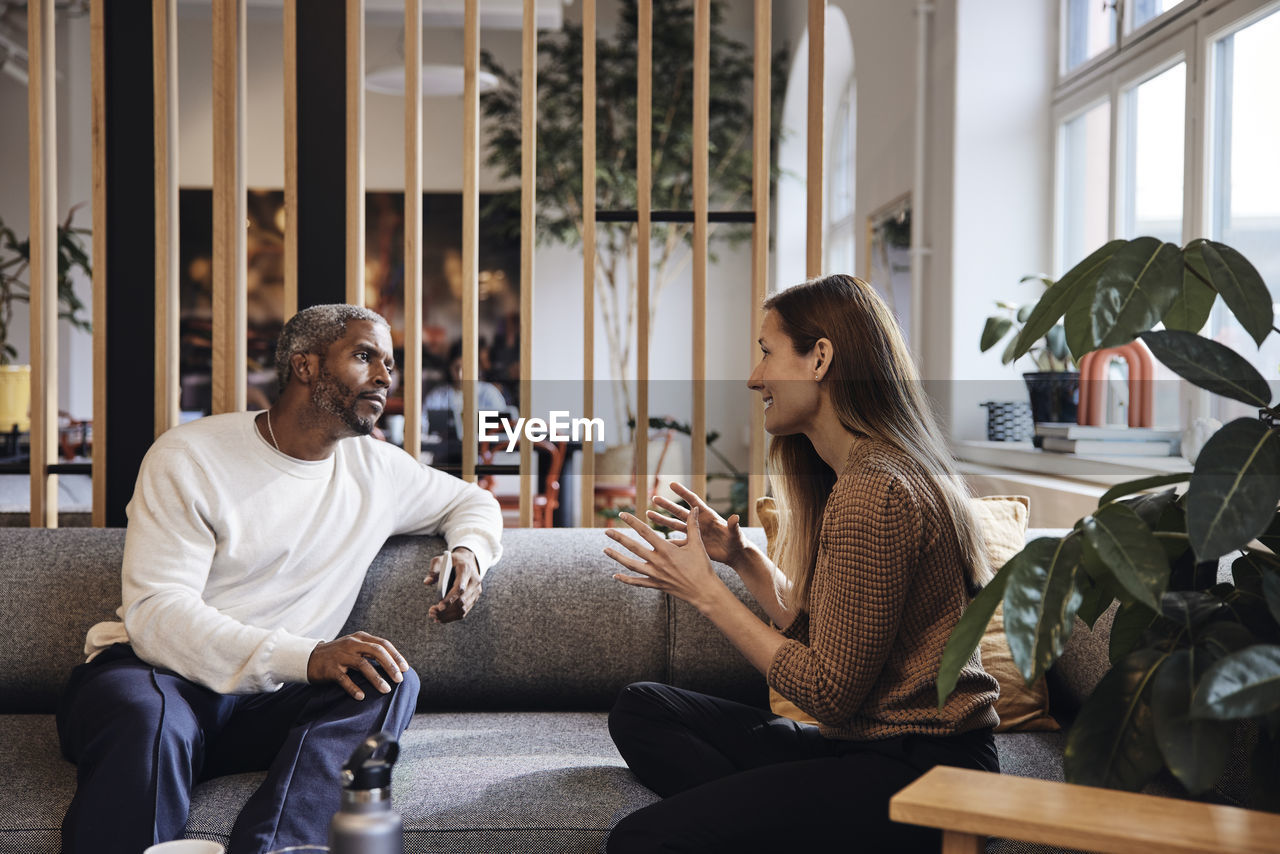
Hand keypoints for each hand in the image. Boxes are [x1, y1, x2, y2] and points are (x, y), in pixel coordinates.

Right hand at [307, 631, 408, 700]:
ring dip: (376, 678)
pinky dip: (353, 688)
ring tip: (386, 690)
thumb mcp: (355, 647)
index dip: (395, 656)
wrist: (309, 658)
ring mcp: (341, 656)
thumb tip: (394, 665)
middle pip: (376, 651)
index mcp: (360, 638)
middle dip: (390, 665)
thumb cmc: (338, 655)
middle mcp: (352, 644)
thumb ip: (371, 651)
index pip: (383, 644)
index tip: (405, 668)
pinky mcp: (330, 669)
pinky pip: (344, 679)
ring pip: (362, 665)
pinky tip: (361, 697)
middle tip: (399, 679)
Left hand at [425, 547, 481, 622]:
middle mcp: (474, 581)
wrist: (467, 561)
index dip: (450, 599)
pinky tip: (441, 618)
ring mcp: (476, 591)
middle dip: (446, 610)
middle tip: (431, 612)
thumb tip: (427, 582)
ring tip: (434, 617)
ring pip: (463, 609)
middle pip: (461, 601)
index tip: (439, 606)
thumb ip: (434, 570)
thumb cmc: (452, 561)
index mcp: (466, 570)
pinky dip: (452, 617)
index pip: (460, 588)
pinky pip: (464, 611)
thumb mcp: (441, 560)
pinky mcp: (474, 598)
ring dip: (448, 616)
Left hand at [605, 507, 723, 610]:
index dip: (632, 522)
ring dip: (617, 557)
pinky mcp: (656, 585)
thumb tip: (694, 509)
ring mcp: (655, 575)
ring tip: (605, 550)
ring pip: (631, 565)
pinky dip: (626, 579)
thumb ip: (693, 526)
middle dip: (619, 538)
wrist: (704, 591)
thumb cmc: (702, 567)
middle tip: (606, 530)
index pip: (645, 532)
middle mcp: (657, 562)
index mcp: (666, 549)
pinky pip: (637, 582)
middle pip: (633, 547)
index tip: (622, 514)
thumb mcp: (697, 544)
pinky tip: (615, 576)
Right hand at [648, 482, 752, 569]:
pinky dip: (667, 542)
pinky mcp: (692, 544)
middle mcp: (698, 522)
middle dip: (667, 505)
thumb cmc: (737, 541)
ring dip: (662, 520)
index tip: (672, 484)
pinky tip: (655, 540)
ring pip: (674, 525)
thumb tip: (735, 517)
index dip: (683, 492)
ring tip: (649, 514)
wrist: (735, 553)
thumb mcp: (736, 533)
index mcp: (708, 516)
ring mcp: (694, 533)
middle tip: (654, 498)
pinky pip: (677, 542)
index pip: (693, 501)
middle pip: (679, 511)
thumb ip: (733, 525)